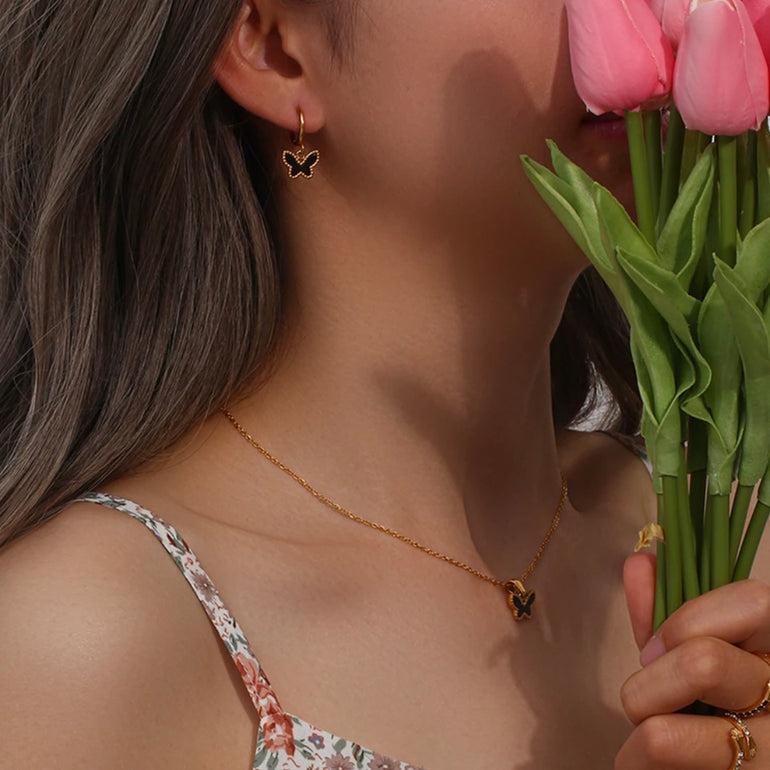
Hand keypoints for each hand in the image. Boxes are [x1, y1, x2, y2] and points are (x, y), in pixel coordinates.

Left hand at [615, 553, 769, 769]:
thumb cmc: (706, 718)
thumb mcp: (687, 660)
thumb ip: (662, 613)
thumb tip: (641, 561)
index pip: (755, 602)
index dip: (688, 619)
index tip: (653, 650)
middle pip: (704, 663)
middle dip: (645, 686)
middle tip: (641, 704)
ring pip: (665, 736)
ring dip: (636, 740)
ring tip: (647, 746)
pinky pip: (662, 768)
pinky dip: (638, 768)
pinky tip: (655, 768)